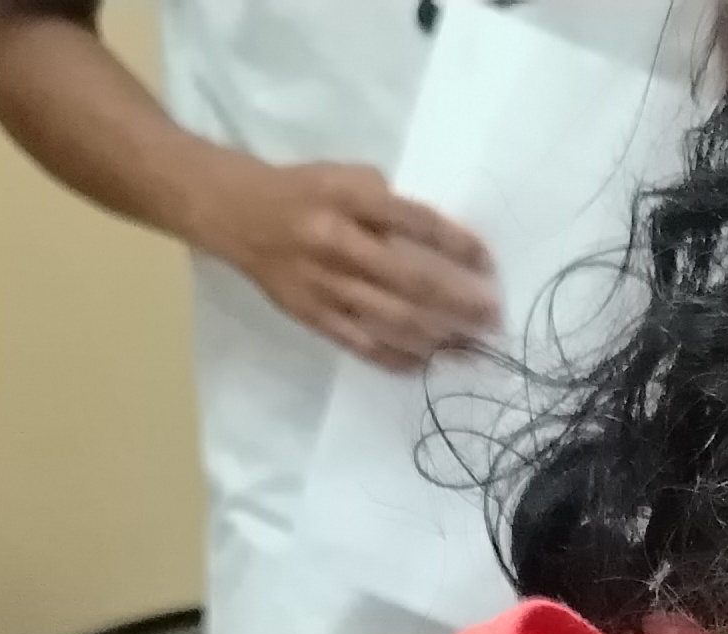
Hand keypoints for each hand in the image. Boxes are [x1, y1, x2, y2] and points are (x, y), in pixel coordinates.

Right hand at [174, 151, 498, 370]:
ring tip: (472, 349)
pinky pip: (360, 343)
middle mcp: (335, 243)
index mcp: (346, 198)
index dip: (456, 245)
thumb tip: (438, 241)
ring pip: (389, 320)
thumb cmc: (301, 190)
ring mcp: (322, 285)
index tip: (489, 264)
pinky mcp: (311, 316)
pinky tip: (427, 365)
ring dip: (436, 338)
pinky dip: (396, 357)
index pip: (414, 223)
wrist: (233, 213)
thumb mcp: (344, 174)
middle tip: (493, 318)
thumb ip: (388, 203)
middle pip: (408, 280)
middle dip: (457, 302)